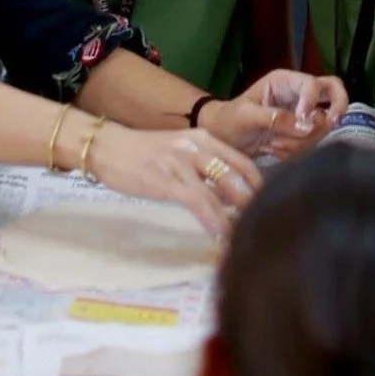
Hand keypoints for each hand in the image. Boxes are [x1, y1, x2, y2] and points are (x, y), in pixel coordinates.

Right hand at [86, 123, 259, 238]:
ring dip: (235, 217)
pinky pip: (198, 203)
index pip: (243, 161)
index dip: (259, 184)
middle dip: (253, 203)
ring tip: (243, 237)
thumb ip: (203, 165)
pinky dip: (212, 221)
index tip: (269, 204)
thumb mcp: (178, 150)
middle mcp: (196, 147)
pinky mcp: (165, 181)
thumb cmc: (140, 153)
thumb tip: (226, 193)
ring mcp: (181, 163)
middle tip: (263, 224)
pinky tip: (219, 236)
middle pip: (237, 176)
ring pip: (220, 192)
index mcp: (203, 138)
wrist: (105, 147)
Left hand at [207, 71, 349, 158]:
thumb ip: (275, 118)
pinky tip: (272, 150)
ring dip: (299, 141)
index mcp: (285, 82)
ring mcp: (303, 116)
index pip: (314, 84)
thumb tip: (306, 125)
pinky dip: (294, 151)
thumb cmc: (229, 121)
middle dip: (335, 109)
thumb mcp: (247, 116)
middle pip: (335, 92)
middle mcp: (299, 95)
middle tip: (329, 124)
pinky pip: (311, 144)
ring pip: (322, 126)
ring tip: (271, 144)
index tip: (302, 120)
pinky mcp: (301, 135)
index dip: (312, 102)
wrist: (223, 142)